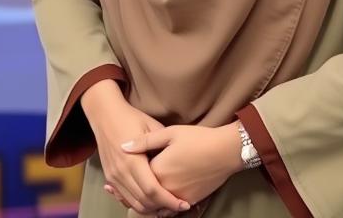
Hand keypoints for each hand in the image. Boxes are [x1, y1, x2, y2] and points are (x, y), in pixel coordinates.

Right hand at [81, 80, 190, 215]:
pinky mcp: (109, 177)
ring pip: (134, 203)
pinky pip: (125, 198)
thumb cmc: (130, 117)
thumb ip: (162, 145)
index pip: (153, 190)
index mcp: (133, 160)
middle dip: (163, 207)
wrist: (104, 114)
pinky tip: (151, 201)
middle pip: (144, 201)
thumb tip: (178, 163)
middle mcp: (121, 172)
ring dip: (151, 208)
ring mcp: (113, 176)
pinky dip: (138, 203)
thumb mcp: (151, 126)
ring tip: (166, 205)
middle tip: (178, 206)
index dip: (169, 201)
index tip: (184, 204)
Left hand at [117, 124, 241, 214]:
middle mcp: (166, 188)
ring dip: (144, 202)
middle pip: (143, 195)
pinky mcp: (190, 201)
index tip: (119, 170)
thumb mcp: (169, 133)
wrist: (224, 151)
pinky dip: (160, 206)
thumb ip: (144, 142)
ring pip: (155, 206)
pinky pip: (169, 209)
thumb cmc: (197, 138)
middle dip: (131, 192)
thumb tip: (123, 146)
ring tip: (134, 193)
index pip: (136, 177)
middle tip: (118, 188)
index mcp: (158, 171)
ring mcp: (178, 197)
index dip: (127, 175)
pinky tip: (157, 198)